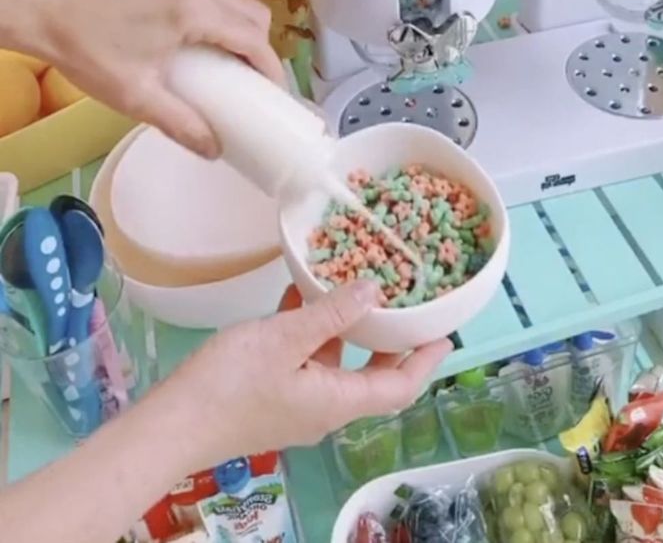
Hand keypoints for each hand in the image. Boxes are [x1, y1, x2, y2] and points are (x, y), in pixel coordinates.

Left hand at [30, 0, 284, 156]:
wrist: (46, 13)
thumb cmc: (89, 53)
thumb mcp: (136, 96)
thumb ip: (181, 123)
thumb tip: (214, 149)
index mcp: (194, 10)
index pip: (252, 38)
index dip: (270, 69)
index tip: (272, 97)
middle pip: (253, 13)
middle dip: (260, 48)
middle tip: (249, 83)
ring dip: (241, 29)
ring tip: (228, 65)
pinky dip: (220, 14)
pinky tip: (202, 40)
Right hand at [164, 281, 451, 466]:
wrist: (173, 424)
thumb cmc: (230, 383)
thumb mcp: (284, 338)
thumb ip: (331, 313)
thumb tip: (375, 290)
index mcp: (337, 401)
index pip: (399, 387)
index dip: (425, 361)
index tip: (446, 333)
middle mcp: (324, 408)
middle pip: (372, 375)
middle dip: (390, 338)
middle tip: (405, 297)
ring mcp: (297, 403)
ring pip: (336, 361)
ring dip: (346, 325)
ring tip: (352, 281)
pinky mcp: (273, 395)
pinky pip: (305, 359)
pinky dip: (311, 328)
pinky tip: (301, 292)